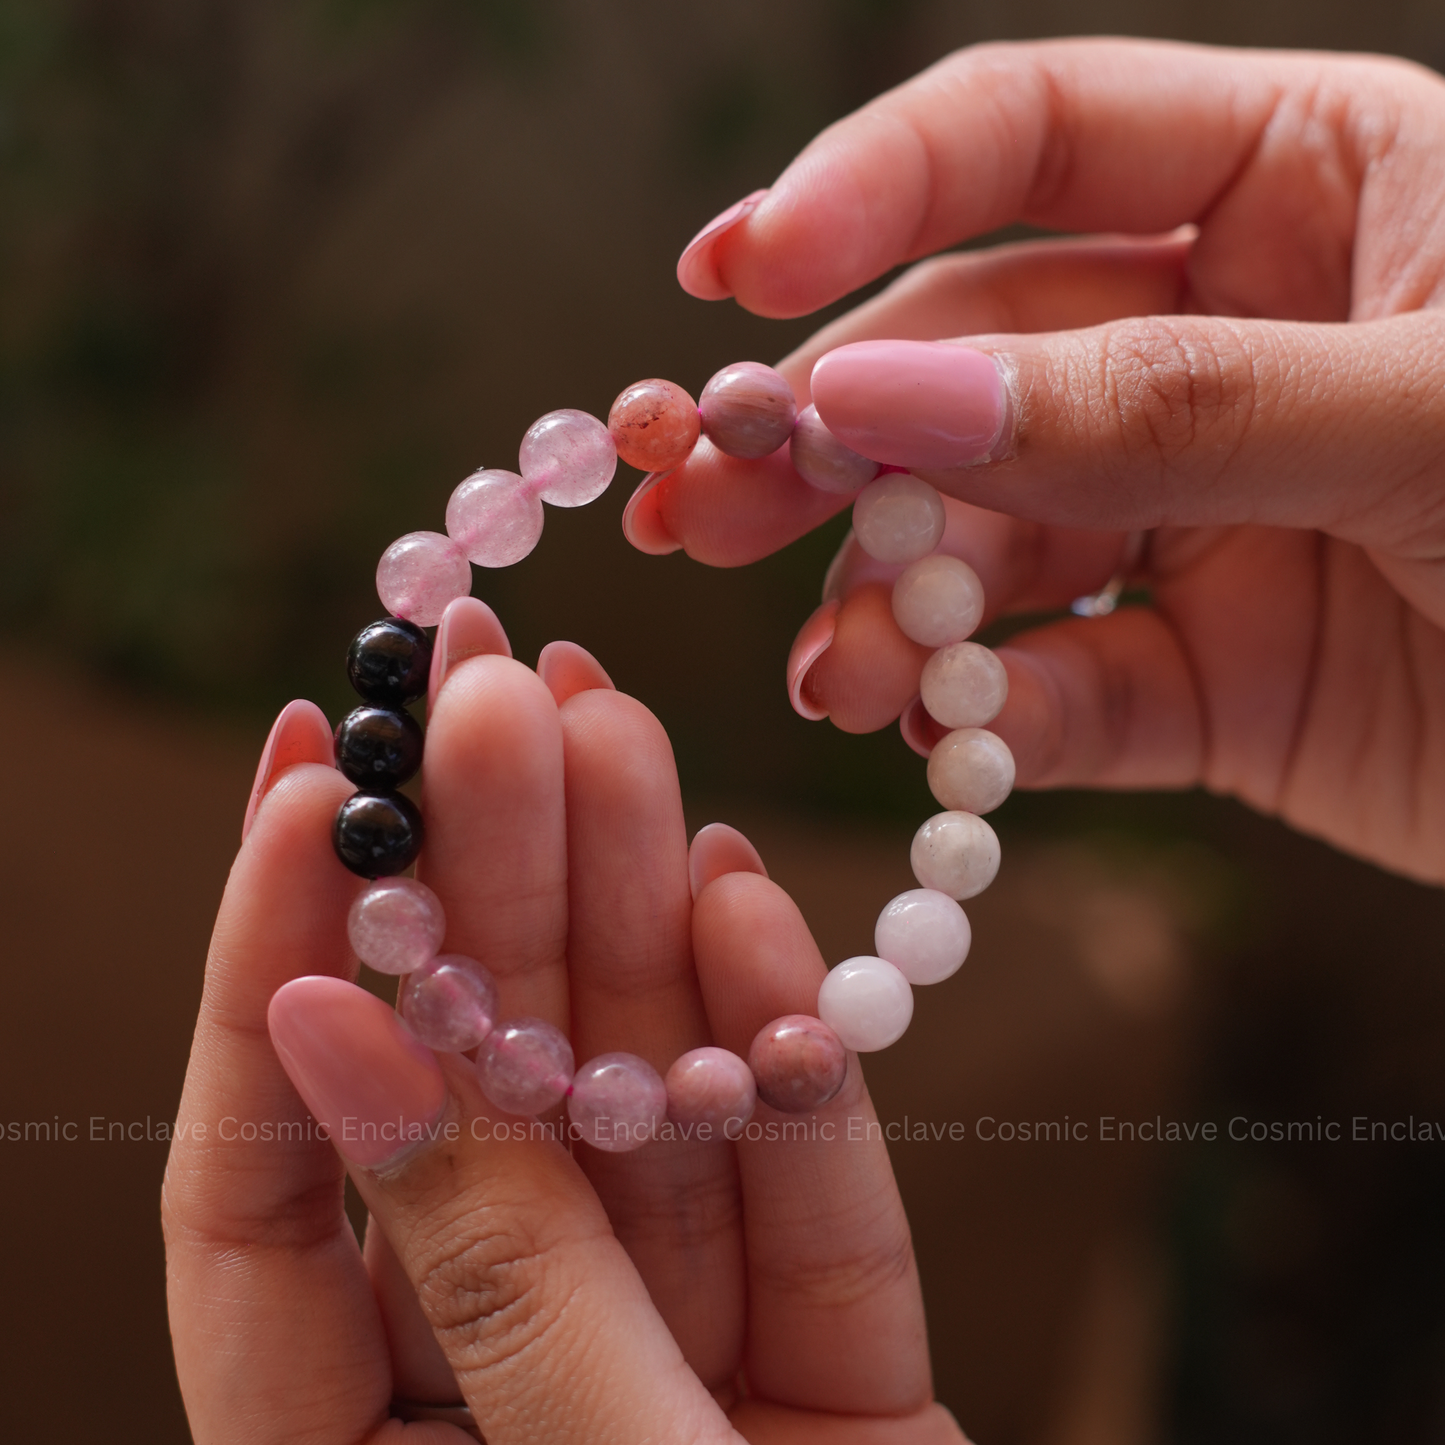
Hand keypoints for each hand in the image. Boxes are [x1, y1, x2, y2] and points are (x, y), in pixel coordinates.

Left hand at [162, 600, 963, 1444]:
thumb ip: (494, 1271)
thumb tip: (328, 1028)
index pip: (256, 1199)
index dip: (270, 975)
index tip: (309, 783)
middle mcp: (504, 1399)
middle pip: (472, 1110)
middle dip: (489, 890)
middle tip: (494, 694)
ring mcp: (677, 1367)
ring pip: (634, 1117)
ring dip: (635, 923)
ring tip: (620, 731)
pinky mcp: (828, 1360)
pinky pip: (794, 1191)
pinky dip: (776, 1052)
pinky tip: (744, 900)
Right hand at [647, 38, 1444, 885]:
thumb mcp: (1434, 413)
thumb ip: (1161, 406)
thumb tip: (881, 394)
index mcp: (1307, 188)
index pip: (1038, 141)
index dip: (869, 193)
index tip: (740, 283)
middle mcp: (1230, 344)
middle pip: (971, 362)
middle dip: (830, 431)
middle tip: (699, 495)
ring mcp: (1208, 521)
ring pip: (990, 541)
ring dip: (888, 596)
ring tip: (825, 658)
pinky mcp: (1212, 682)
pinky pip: (1059, 691)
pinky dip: (980, 716)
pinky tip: (916, 725)